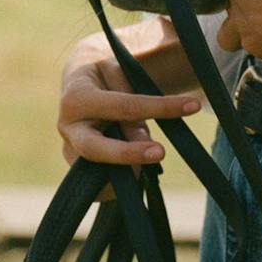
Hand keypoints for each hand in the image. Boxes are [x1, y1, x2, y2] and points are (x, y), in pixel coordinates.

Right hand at [58, 36, 203, 204]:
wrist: (81, 81)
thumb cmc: (107, 75)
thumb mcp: (121, 75)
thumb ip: (133, 105)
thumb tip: (143, 143)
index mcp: (77, 97)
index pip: (125, 105)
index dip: (161, 107)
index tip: (193, 106)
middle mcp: (67, 127)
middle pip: (95, 148)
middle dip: (128, 154)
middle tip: (160, 152)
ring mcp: (69, 149)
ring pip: (96, 171)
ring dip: (126, 170)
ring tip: (150, 157)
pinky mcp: (75, 166)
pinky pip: (96, 186)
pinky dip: (118, 185)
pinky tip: (137, 172)